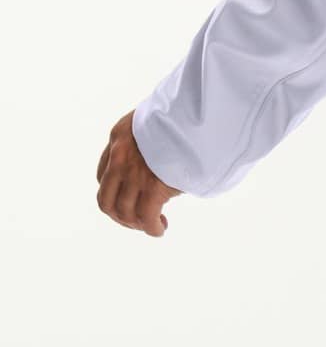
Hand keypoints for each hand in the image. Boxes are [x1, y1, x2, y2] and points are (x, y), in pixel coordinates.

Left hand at [96, 111, 179, 235]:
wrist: (202, 117)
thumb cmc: (187, 118)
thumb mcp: (156, 120)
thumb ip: (146, 140)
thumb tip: (154, 166)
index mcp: (119, 136)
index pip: (102, 175)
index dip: (114, 193)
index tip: (130, 200)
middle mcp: (120, 156)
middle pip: (106, 200)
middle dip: (120, 216)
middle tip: (137, 221)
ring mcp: (134, 173)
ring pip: (124, 212)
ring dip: (137, 224)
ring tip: (154, 225)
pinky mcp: (153, 187)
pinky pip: (146, 218)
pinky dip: (152, 228)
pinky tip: (160, 229)